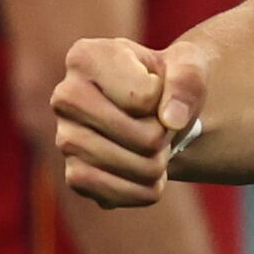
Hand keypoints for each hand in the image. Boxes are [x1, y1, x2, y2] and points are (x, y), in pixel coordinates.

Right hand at [55, 36, 206, 206]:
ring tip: (151, 144)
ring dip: (158, 162)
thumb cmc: (167, 81)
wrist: (156, 111)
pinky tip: (144, 171)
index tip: (156, 88)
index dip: (166, 97)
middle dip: (165, 135)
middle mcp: (65, 97)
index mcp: (85, 58)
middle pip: (143, 138)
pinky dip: (145, 189)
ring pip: (135, 168)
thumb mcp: (188, 65)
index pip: (145, 97)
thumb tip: (172, 120)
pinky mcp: (75, 176)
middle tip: (159, 123)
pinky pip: (120, 196)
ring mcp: (65, 139)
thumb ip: (188, 81)